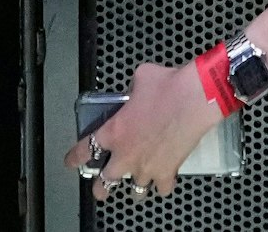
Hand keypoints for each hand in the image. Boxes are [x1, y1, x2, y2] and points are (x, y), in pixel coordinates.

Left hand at [64, 58, 222, 200]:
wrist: (196, 97)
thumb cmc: (168, 84)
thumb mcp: (142, 77)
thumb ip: (133, 89)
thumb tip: (138, 89)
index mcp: (114, 131)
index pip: (84, 150)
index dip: (74, 158)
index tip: (71, 162)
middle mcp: (126, 155)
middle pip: (104, 183)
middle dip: (101, 188)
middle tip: (102, 188)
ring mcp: (146, 167)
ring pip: (135, 191)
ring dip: (135, 188)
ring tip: (138, 185)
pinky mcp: (168, 172)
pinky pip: (162, 188)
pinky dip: (163, 185)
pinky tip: (165, 179)